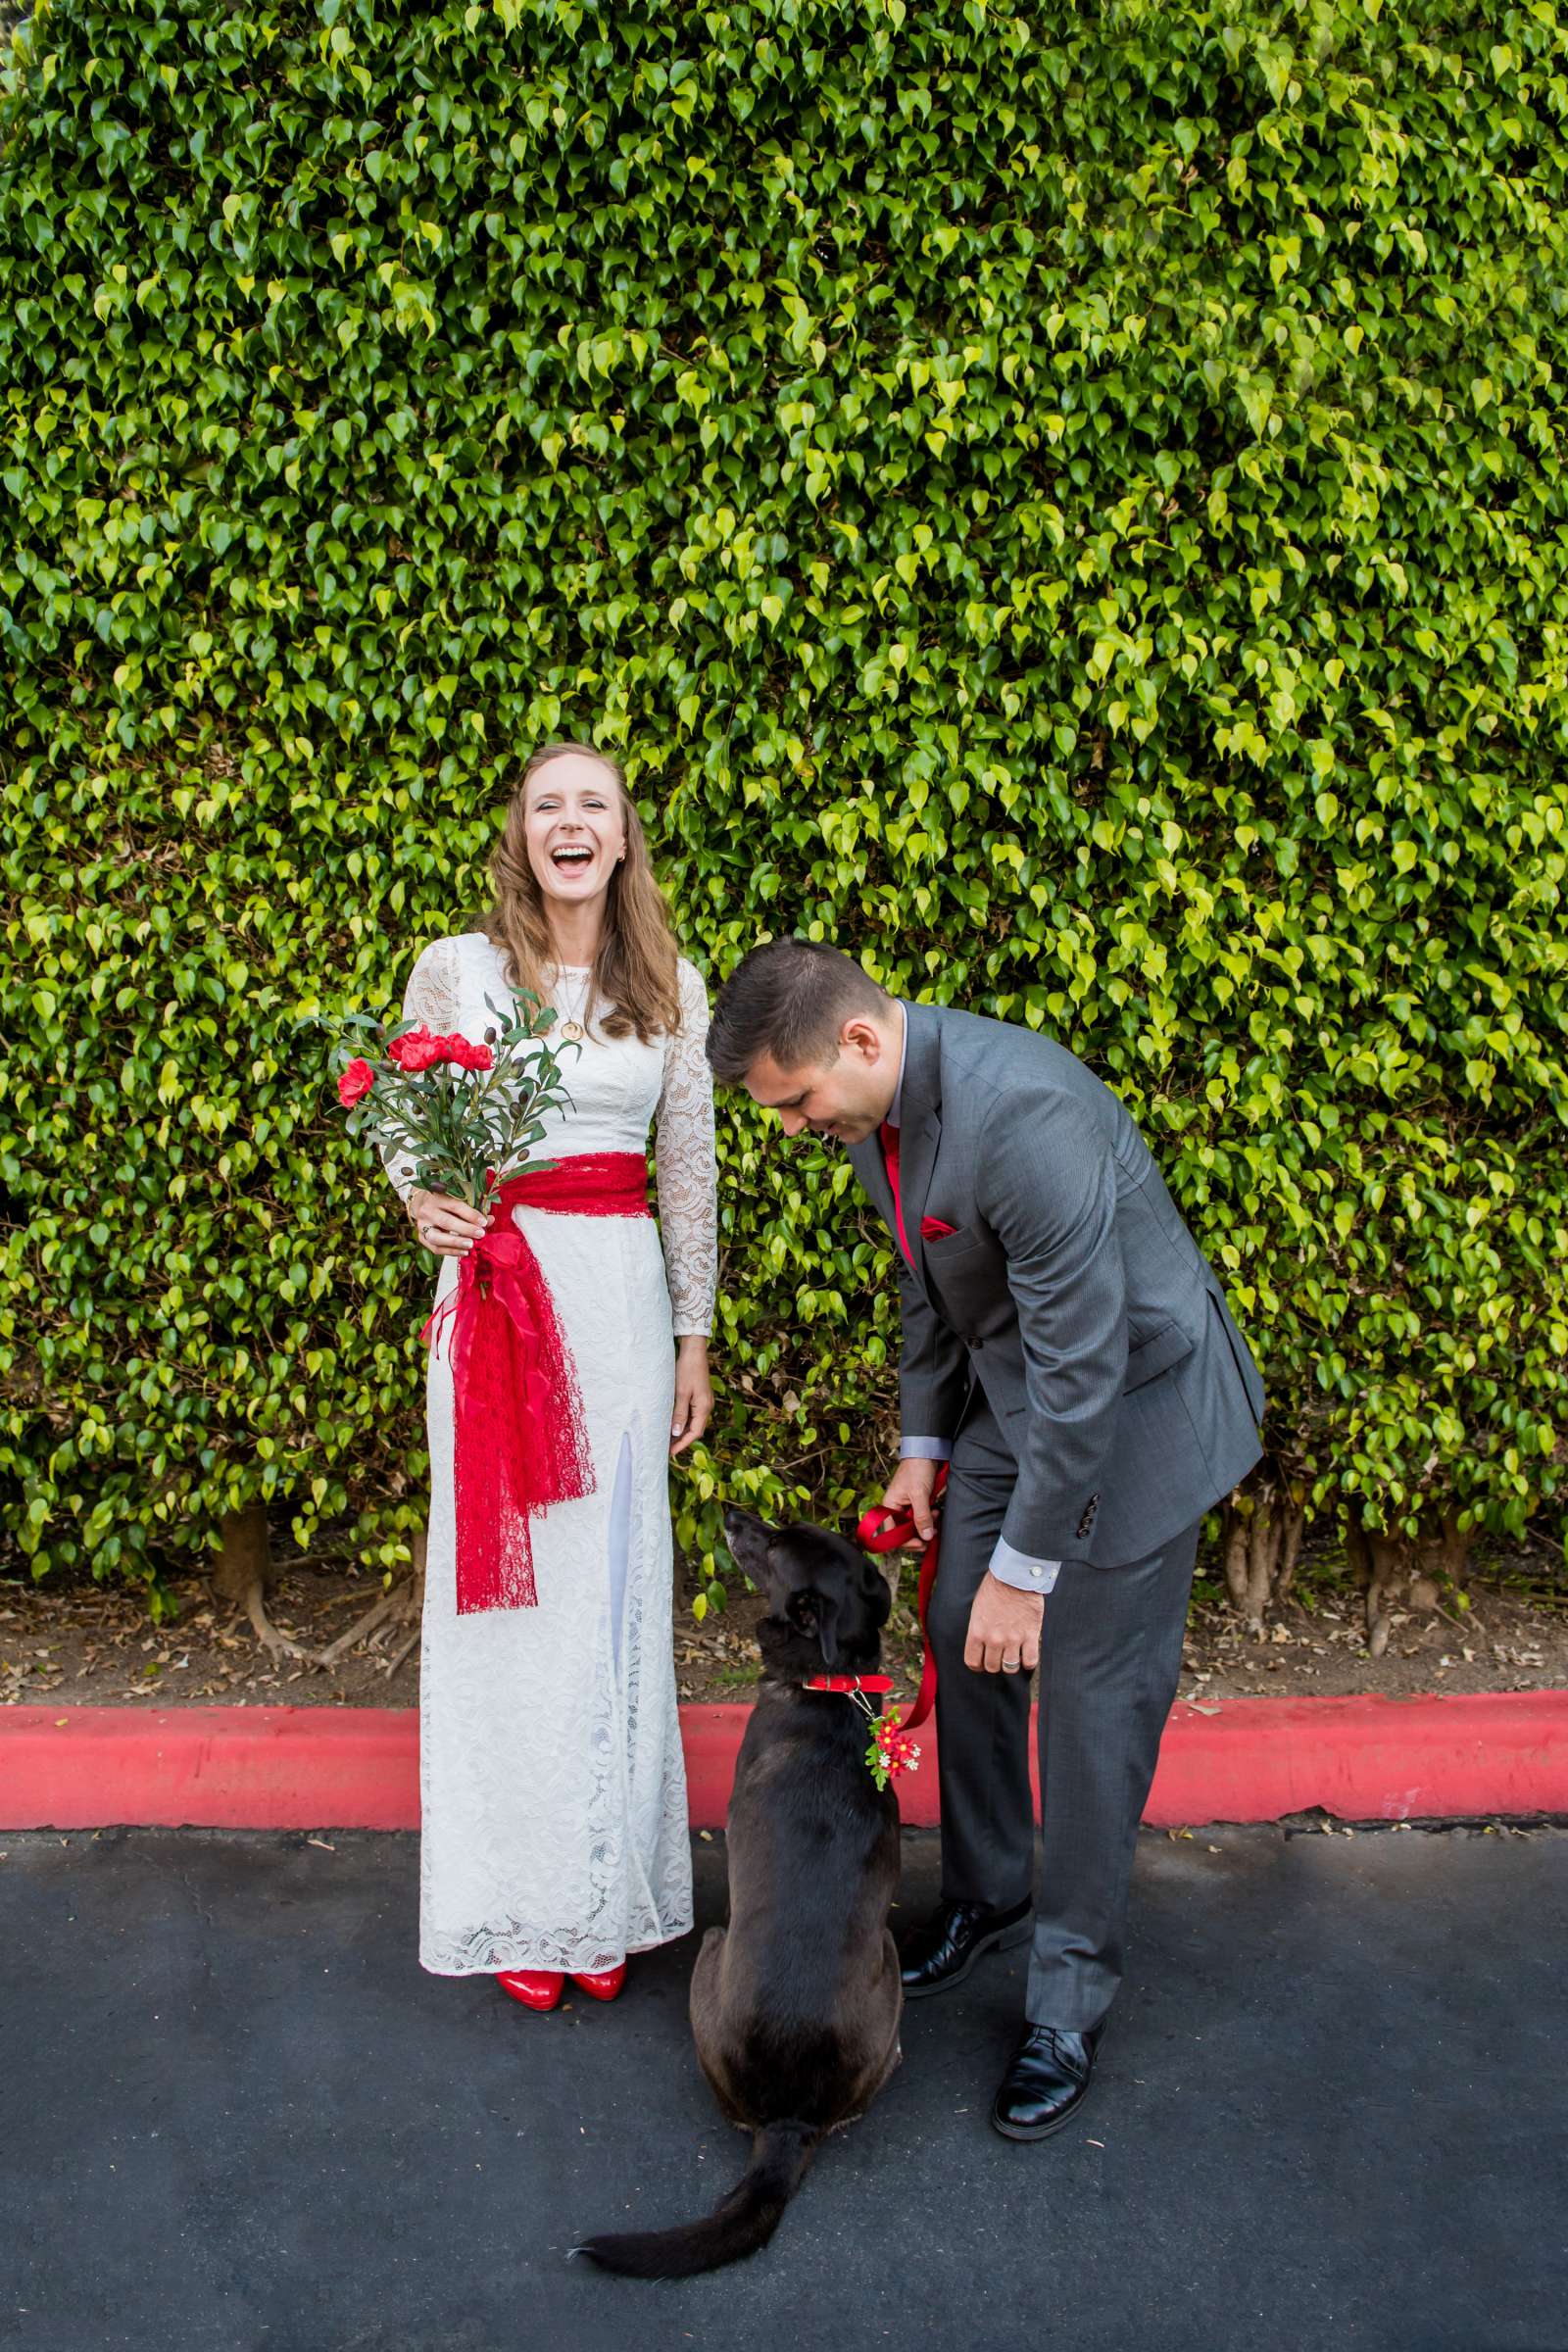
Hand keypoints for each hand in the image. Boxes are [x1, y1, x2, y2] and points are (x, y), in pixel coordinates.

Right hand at [408, 1186, 488, 1257]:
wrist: (422, 1204)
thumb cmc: (444, 1201)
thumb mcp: (457, 1199)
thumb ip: (473, 1209)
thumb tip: (490, 1220)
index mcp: (437, 1197)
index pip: (455, 1206)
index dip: (470, 1214)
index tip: (484, 1222)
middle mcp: (427, 1211)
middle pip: (446, 1222)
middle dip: (465, 1229)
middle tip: (480, 1234)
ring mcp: (422, 1225)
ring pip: (437, 1237)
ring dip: (456, 1242)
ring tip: (471, 1245)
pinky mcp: (421, 1238)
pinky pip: (435, 1248)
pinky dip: (450, 1252)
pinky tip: (464, 1252)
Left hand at [670, 1337, 712, 1456]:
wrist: (694, 1351)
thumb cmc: (687, 1370)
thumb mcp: (681, 1393)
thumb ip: (679, 1413)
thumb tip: (676, 1432)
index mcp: (704, 1407)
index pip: (695, 1433)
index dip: (682, 1444)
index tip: (670, 1453)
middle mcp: (706, 1406)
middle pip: (695, 1430)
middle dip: (681, 1440)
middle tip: (666, 1449)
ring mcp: (704, 1401)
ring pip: (693, 1422)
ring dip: (682, 1431)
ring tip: (667, 1438)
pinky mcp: (699, 1396)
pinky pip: (692, 1414)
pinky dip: (683, 1421)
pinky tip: (673, 1422)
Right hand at [880, 1455, 938, 1542]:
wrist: (927, 1452)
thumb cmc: (917, 1469)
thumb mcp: (919, 1494)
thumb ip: (922, 1516)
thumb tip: (925, 1537)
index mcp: (889, 1507)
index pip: (892, 1533)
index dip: (906, 1541)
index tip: (921, 1544)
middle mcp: (896, 1508)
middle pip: (904, 1532)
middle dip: (918, 1534)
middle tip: (931, 1536)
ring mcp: (907, 1506)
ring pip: (914, 1525)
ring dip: (926, 1526)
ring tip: (935, 1518)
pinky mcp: (917, 1503)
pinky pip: (922, 1517)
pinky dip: (929, 1518)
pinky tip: (936, 1512)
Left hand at [964, 1572, 1043, 1675]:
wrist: (1015, 1576)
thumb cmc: (994, 1589)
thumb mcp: (977, 1609)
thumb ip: (978, 1630)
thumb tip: (980, 1645)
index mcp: (977, 1632)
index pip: (973, 1662)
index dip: (978, 1665)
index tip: (983, 1661)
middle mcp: (994, 1639)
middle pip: (992, 1667)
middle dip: (994, 1663)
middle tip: (999, 1655)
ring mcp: (1013, 1639)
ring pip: (1010, 1667)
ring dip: (1011, 1663)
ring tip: (1013, 1654)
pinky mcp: (1030, 1635)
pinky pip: (1030, 1661)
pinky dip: (1029, 1662)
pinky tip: (1027, 1654)